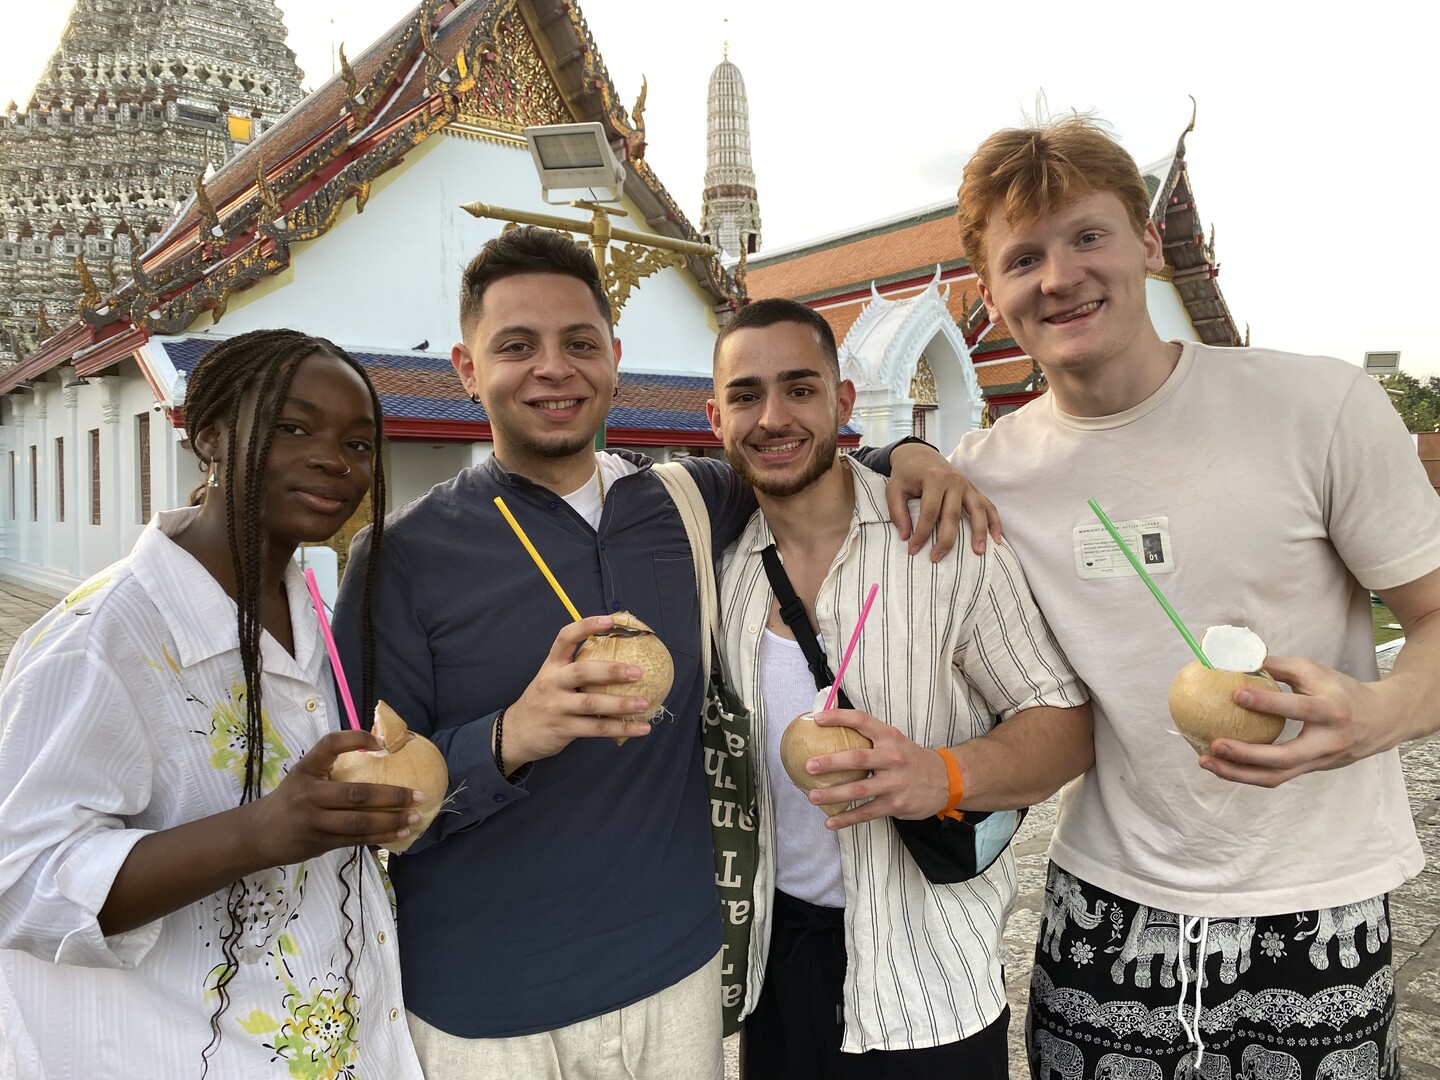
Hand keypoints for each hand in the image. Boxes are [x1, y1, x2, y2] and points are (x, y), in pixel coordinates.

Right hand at [249, 729, 424, 861]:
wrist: (256, 835)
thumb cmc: (290, 800)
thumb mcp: (304, 776)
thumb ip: (332, 768)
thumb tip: (379, 754)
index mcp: (306, 769)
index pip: (329, 745)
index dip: (355, 739)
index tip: (381, 743)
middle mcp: (310, 793)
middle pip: (356, 793)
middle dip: (392, 795)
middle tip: (419, 794)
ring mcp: (315, 820)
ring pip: (359, 822)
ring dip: (391, 820)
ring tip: (416, 817)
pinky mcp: (320, 842)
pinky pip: (355, 839)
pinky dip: (380, 836)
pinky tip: (400, 833)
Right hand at [501, 615, 653, 768]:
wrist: (516, 733)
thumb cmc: (544, 701)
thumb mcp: (552, 679)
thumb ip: (577, 669)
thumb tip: (620, 657)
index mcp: (552, 665)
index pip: (565, 638)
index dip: (587, 626)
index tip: (611, 620)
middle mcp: (552, 682)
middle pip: (582, 672)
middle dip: (612, 671)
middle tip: (638, 672)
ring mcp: (556, 706)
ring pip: (592, 704)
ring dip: (622, 704)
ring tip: (645, 703)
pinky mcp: (563, 729)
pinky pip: (596, 728)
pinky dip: (621, 728)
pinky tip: (641, 727)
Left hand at [800, 710, 949, 828]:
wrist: (945, 780)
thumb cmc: (909, 758)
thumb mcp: (894, 740)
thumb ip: (869, 736)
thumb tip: (831, 727)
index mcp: (889, 736)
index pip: (862, 721)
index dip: (838, 718)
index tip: (816, 720)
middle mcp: (892, 757)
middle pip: (858, 759)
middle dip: (831, 762)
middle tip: (808, 766)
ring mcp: (895, 783)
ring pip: (859, 790)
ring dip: (833, 795)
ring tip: (813, 797)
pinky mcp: (896, 804)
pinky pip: (866, 812)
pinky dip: (847, 819)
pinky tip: (830, 822)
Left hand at [887, 443, 1001, 560]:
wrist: (920, 455)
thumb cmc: (906, 474)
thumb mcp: (893, 489)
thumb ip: (897, 511)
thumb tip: (905, 536)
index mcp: (934, 479)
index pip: (929, 512)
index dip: (921, 534)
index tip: (913, 550)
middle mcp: (954, 481)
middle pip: (953, 515)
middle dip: (945, 540)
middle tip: (936, 558)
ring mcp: (967, 485)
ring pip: (977, 511)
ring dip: (979, 533)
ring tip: (978, 553)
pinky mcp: (974, 490)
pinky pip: (988, 506)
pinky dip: (995, 523)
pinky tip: (996, 540)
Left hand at [1198, 655, 1394, 786]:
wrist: (1381, 721)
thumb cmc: (1341, 691)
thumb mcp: (1315, 672)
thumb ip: (1278, 666)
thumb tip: (1238, 656)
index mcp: (1332, 710)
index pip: (1298, 708)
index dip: (1268, 702)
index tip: (1236, 694)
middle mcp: (1328, 741)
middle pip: (1285, 757)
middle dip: (1246, 755)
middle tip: (1214, 745)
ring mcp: (1320, 761)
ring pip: (1277, 776)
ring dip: (1239, 773)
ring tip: (1206, 761)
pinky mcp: (1311, 770)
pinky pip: (1276, 777)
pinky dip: (1247, 774)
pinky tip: (1221, 765)